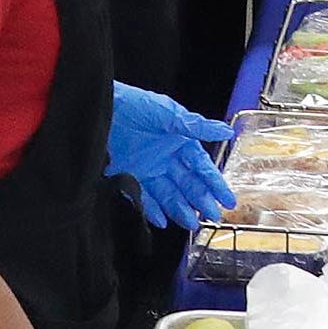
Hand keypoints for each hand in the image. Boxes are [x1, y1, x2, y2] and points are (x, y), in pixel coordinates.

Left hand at [106, 85, 234, 231]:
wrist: (100, 110)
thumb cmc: (135, 104)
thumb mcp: (168, 113)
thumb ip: (196, 126)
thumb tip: (226, 132)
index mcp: (179, 142)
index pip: (201, 167)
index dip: (215, 183)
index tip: (227, 200)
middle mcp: (166, 158)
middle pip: (187, 184)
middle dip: (201, 201)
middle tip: (212, 216)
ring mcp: (148, 169)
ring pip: (169, 194)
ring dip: (181, 209)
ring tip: (191, 224)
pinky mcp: (127, 177)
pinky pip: (143, 198)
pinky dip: (152, 210)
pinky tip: (163, 221)